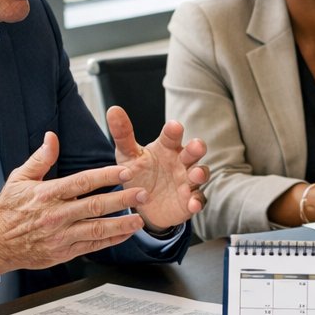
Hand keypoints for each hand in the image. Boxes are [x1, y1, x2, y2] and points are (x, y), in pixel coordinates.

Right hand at [0, 132, 149, 276]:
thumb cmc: (9, 209)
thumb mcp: (19, 179)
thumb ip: (40, 158)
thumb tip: (52, 136)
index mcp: (47, 194)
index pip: (81, 183)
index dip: (105, 177)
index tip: (126, 171)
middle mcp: (56, 215)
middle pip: (94, 206)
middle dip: (122, 199)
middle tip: (143, 193)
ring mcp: (61, 236)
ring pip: (96, 229)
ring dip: (121, 224)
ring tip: (140, 219)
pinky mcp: (63, 252)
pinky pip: (92, 245)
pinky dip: (111, 240)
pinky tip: (126, 233)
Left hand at [106, 105, 209, 230]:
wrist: (142, 205)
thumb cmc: (138, 174)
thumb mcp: (127, 156)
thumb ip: (123, 135)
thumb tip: (113, 109)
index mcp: (166, 148)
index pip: (171, 136)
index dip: (174, 131)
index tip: (174, 126)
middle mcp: (181, 162)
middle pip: (193, 152)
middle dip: (196, 148)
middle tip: (196, 146)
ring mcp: (187, 181)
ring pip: (200, 173)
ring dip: (200, 173)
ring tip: (195, 174)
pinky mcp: (190, 200)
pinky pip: (198, 200)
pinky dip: (197, 201)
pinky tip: (193, 205)